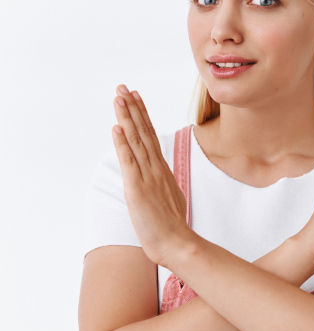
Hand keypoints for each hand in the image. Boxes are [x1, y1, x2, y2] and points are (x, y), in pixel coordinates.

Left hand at [111, 84, 189, 265]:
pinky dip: (122, 143)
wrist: (178, 243)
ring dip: (127, 118)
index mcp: (161, 169)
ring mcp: (147, 176)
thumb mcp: (170, 197)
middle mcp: (155, 168)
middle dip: (133, 108)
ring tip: (119, 97)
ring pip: (136, 141)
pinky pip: (129, 161)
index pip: (150, 136)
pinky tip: (117, 127)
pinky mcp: (137, 188)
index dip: (142, 115)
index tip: (135, 98)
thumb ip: (163, 184)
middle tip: (123, 88)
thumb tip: (160, 178)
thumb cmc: (172, 225)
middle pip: (143, 132)